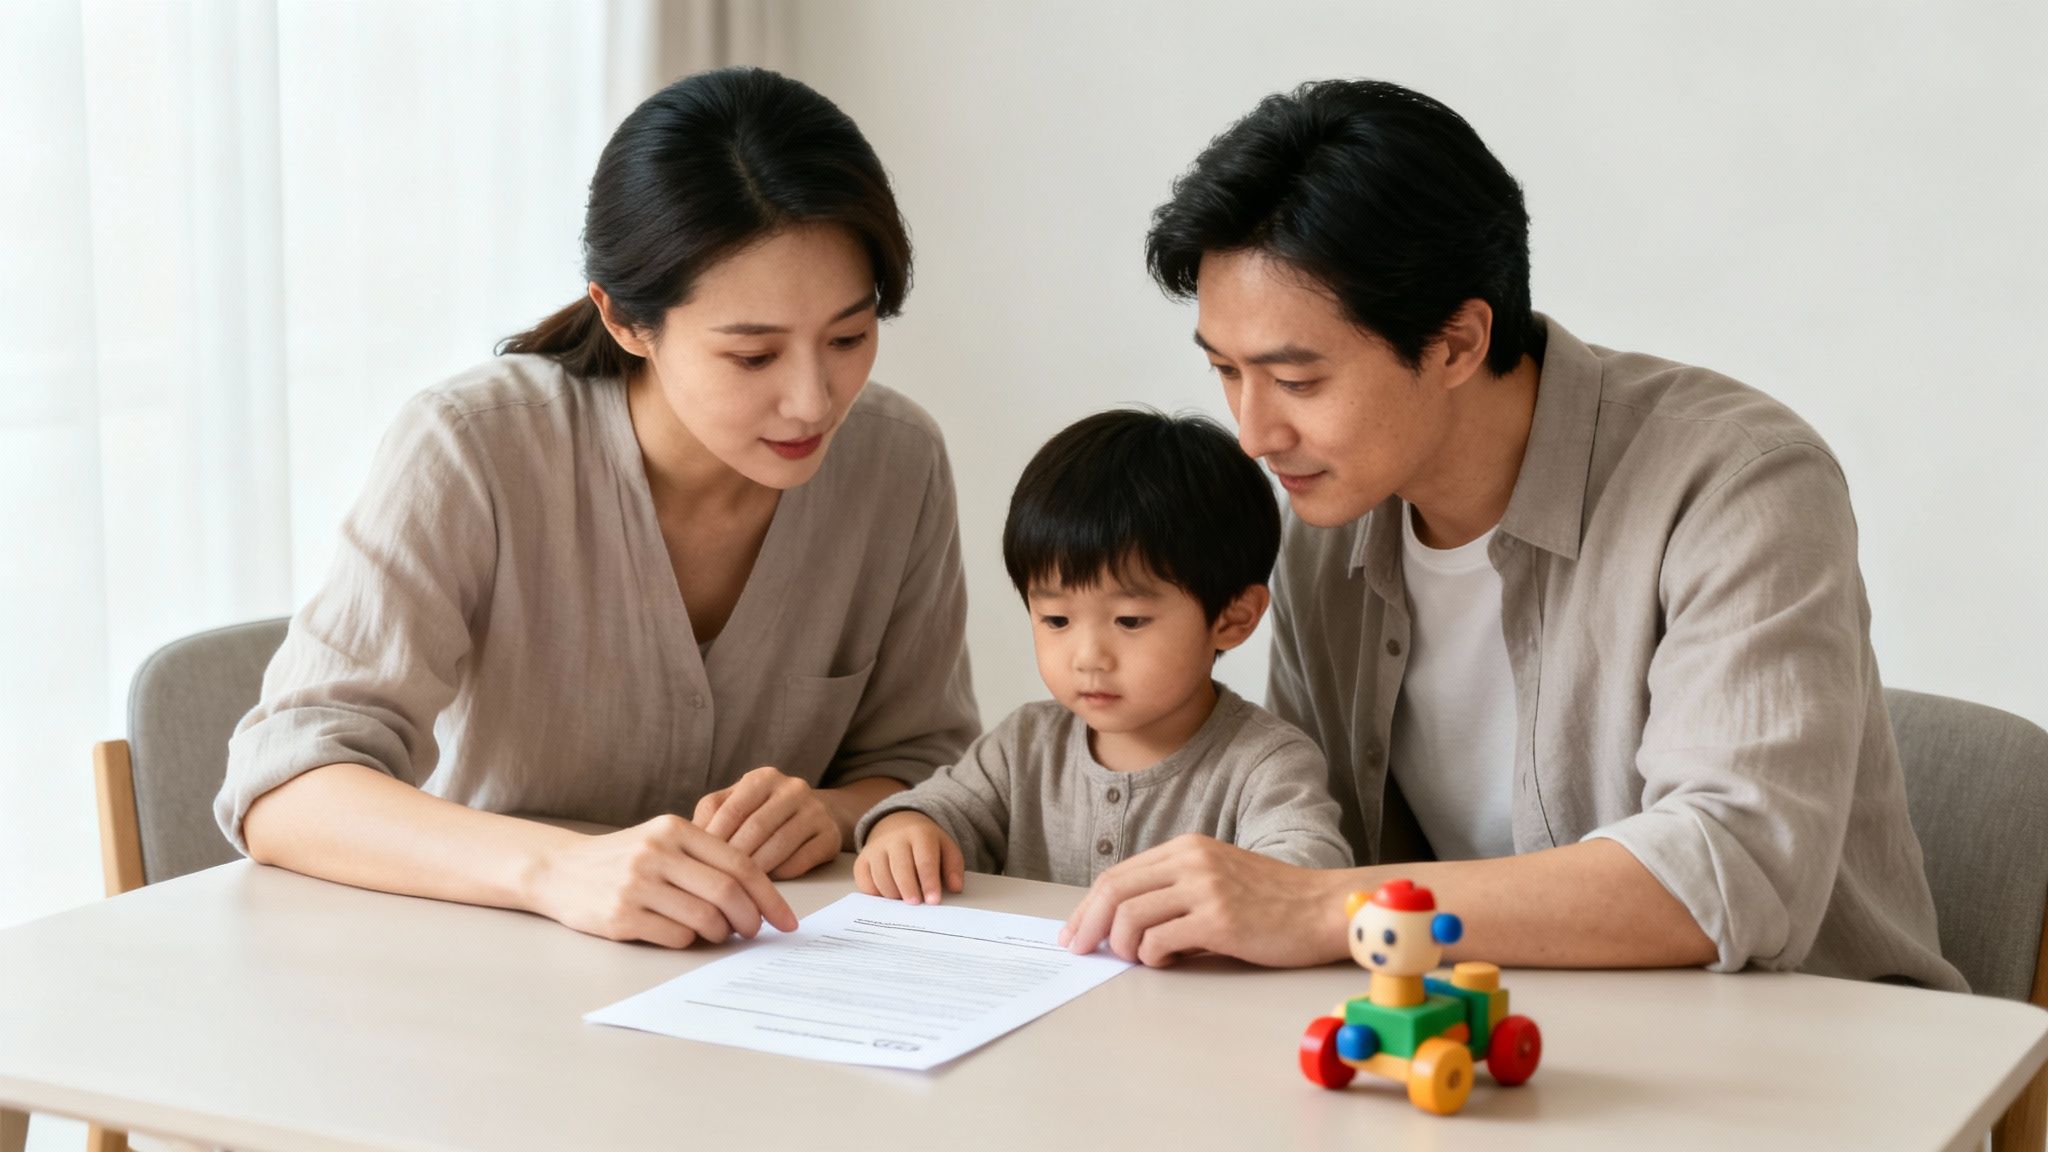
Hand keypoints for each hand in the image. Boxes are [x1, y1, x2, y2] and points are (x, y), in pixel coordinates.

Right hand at [525, 813, 797, 947]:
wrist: (558, 870)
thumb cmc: (622, 857)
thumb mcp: (661, 839)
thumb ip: (705, 857)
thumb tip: (757, 896)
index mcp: (675, 829)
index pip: (740, 864)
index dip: (770, 896)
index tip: (787, 920)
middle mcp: (657, 853)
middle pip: (727, 893)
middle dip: (752, 920)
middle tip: (755, 932)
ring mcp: (637, 885)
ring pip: (705, 920)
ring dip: (721, 933)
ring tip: (718, 932)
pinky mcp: (621, 916)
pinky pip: (676, 937)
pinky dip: (689, 940)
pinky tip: (681, 932)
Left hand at [693, 765, 842, 879]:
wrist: (814, 813)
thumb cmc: (762, 813)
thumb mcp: (736, 804)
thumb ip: (712, 815)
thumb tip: (688, 841)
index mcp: (763, 778)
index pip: (732, 810)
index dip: (712, 840)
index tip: (695, 865)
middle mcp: (793, 788)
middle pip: (756, 829)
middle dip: (733, 859)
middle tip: (714, 883)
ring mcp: (816, 811)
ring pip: (779, 846)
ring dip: (755, 872)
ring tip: (735, 891)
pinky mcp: (830, 836)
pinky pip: (802, 860)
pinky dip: (781, 875)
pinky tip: (765, 888)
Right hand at [854, 810, 964, 904]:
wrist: (898, 825)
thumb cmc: (926, 844)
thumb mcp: (945, 848)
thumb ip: (953, 867)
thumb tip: (956, 888)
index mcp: (920, 834)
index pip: (924, 860)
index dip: (929, 882)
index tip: (934, 901)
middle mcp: (894, 839)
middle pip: (900, 868)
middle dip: (909, 889)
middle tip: (916, 904)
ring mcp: (875, 848)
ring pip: (881, 876)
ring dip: (893, 894)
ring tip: (904, 900)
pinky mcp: (861, 860)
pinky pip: (864, 881)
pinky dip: (875, 893)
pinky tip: (887, 897)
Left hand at [1056, 834, 1350, 967]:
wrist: (1323, 908)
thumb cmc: (1272, 902)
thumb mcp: (1218, 878)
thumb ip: (1174, 892)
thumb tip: (1122, 926)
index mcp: (1187, 847)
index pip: (1119, 874)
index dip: (1088, 905)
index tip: (1075, 930)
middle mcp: (1191, 860)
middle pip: (1114, 890)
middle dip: (1087, 924)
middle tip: (1079, 950)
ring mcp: (1205, 888)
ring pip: (1130, 916)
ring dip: (1123, 945)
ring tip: (1140, 958)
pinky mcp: (1219, 919)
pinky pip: (1159, 940)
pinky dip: (1152, 956)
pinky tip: (1168, 960)